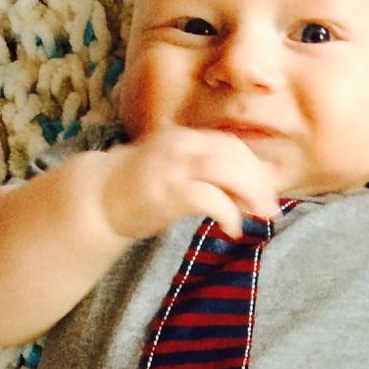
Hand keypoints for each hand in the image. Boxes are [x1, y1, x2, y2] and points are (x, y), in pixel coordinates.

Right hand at [99, 126, 279, 242]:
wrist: (97, 200)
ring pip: (226, 170)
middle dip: (259, 182)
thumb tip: (246, 195)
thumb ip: (207, 178)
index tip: (267, 192)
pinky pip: (208, 198)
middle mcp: (180, 147)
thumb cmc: (139, 190)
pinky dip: (228, 212)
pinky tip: (233, 229)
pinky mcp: (166, 193)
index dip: (255, 168)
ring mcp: (172, 168)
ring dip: (250, 193)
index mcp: (184, 139)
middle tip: (272, 209)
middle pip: (234, 155)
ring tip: (260, 216)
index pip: (231, 146)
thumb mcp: (175, 174)